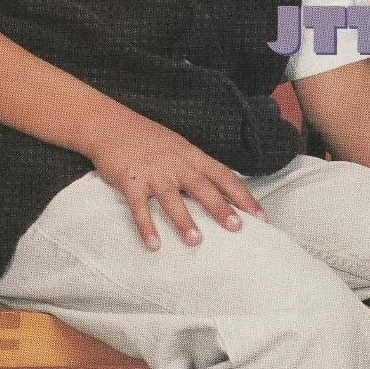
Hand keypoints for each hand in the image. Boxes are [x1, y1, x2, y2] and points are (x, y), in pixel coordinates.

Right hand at [88, 115, 267, 249]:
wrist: (109, 124)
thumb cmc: (145, 137)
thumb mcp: (177, 146)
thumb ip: (196, 167)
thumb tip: (221, 192)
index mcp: (190, 155)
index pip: (223, 175)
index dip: (243, 196)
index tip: (260, 216)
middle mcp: (174, 163)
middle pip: (202, 186)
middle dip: (220, 207)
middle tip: (237, 228)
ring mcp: (152, 172)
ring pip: (171, 198)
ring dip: (184, 220)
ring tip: (196, 242)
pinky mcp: (129, 180)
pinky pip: (139, 206)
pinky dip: (146, 226)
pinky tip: (154, 244)